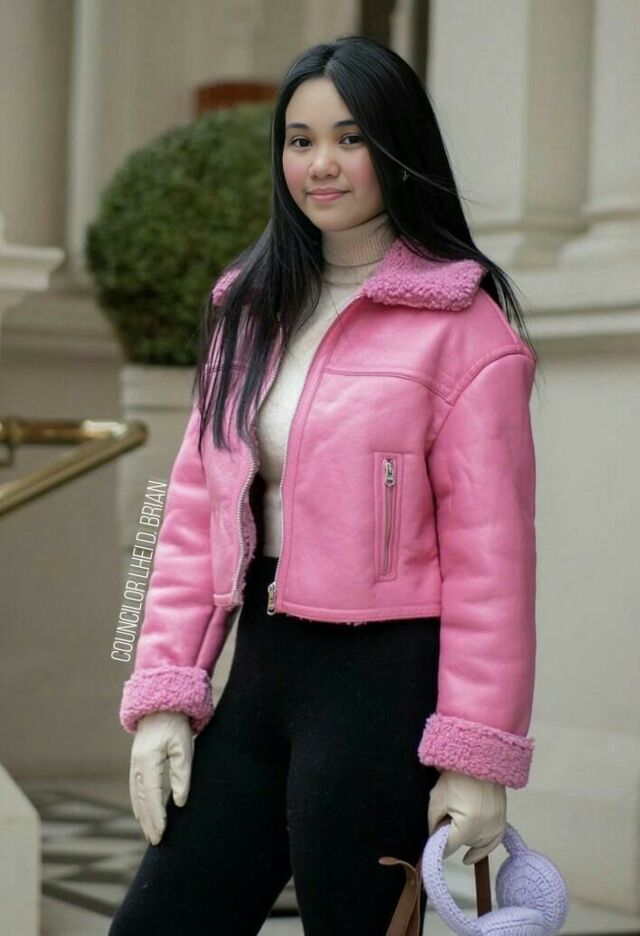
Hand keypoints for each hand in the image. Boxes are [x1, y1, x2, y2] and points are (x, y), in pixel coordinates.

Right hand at [129, 711, 193, 844]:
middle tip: (157, 842)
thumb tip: (180, 802)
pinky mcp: (136, 761)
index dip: (157, 816)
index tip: (162, 833)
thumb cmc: (176, 724)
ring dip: (143, 816)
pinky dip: (138, 804)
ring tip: (150, 833)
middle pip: (142, 800)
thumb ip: (182, 774)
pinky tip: (142, 814)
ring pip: (136, 795)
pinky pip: (135, 788)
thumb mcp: (184, 747)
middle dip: (149, 822)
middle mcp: (137, 764)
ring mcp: (134, 763)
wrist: (161, 704)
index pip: (152, 795)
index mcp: (148, 760)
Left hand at [428, 769, 505, 864]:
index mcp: (468, 826)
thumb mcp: (437, 800)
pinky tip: (472, 855)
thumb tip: (434, 839)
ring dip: (467, 840)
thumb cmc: (456, 777)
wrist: (479, 759)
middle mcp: (485, 831)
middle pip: (464, 844)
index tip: (432, 845)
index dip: (438, 845)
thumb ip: (433, 824)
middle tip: (447, 818)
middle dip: (454, 835)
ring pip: (477, 844)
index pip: (449, 847)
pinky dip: (483, 848)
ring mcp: (497, 826)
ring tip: (459, 824)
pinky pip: (493, 841)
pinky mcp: (503, 820)